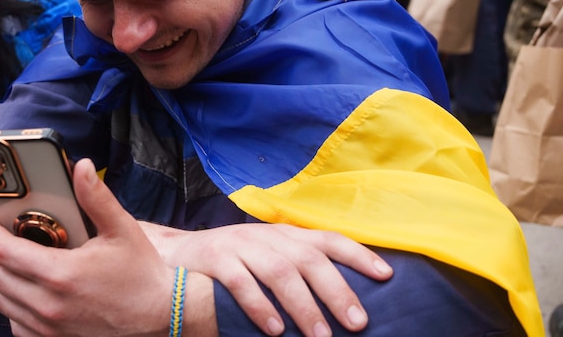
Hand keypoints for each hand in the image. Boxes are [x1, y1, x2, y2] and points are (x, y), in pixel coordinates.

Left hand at [0, 159, 185, 335]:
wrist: (162, 317)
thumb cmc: (142, 274)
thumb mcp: (121, 229)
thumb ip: (96, 198)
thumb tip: (80, 167)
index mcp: (61, 274)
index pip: (3, 252)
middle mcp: (49, 305)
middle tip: (0, 238)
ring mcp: (50, 328)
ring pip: (3, 302)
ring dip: (2, 279)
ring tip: (16, 262)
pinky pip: (17, 324)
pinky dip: (15, 306)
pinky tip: (30, 291)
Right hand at [140, 220, 390, 336]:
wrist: (175, 254)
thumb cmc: (232, 263)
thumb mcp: (268, 258)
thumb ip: (298, 270)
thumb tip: (342, 302)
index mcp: (286, 235)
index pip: (329, 239)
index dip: (359, 254)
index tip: (386, 275)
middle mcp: (267, 236)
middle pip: (309, 259)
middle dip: (337, 291)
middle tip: (357, 322)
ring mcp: (240, 245)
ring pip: (279, 271)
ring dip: (303, 306)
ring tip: (320, 336)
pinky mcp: (215, 258)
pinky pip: (240, 282)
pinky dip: (260, 306)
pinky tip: (275, 330)